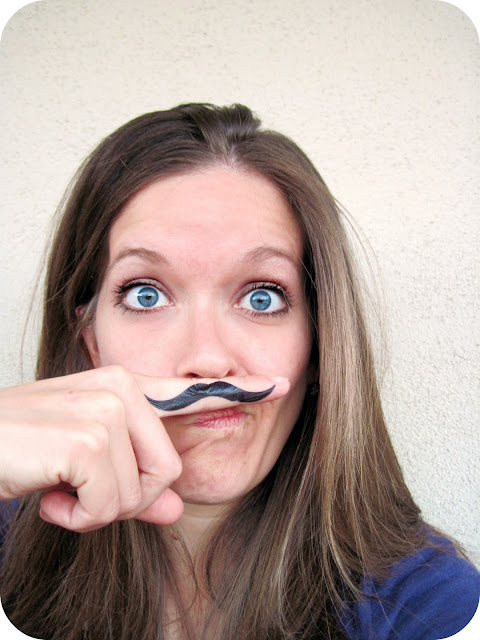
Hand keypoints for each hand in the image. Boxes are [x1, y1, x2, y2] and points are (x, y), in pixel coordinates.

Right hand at [0, 366, 287, 532]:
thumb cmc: (22, 450)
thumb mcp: (84, 465)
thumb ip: (135, 483)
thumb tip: (175, 507)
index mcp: (123, 386)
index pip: (190, 392)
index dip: (239, 391)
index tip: (278, 384)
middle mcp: (120, 388)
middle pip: (169, 471)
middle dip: (128, 499)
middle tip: (78, 490)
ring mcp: (106, 410)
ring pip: (141, 492)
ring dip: (96, 509)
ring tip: (58, 486)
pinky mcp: (88, 439)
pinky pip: (110, 505)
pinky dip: (78, 517)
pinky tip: (47, 494)